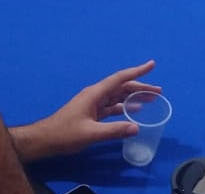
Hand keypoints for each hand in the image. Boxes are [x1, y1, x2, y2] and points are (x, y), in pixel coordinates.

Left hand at [22, 60, 158, 158]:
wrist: (45, 140)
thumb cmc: (65, 134)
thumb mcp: (91, 133)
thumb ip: (114, 131)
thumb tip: (137, 127)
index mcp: (95, 94)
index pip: (120, 79)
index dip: (137, 71)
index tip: (152, 65)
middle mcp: (95, 95)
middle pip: (121, 87)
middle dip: (140, 86)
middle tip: (158, 91)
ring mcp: (93, 104)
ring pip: (118, 96)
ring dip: (134, 96)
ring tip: (151, 99)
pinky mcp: (92, 113)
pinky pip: (112, 106)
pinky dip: (124, 106)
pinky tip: (134, 110)